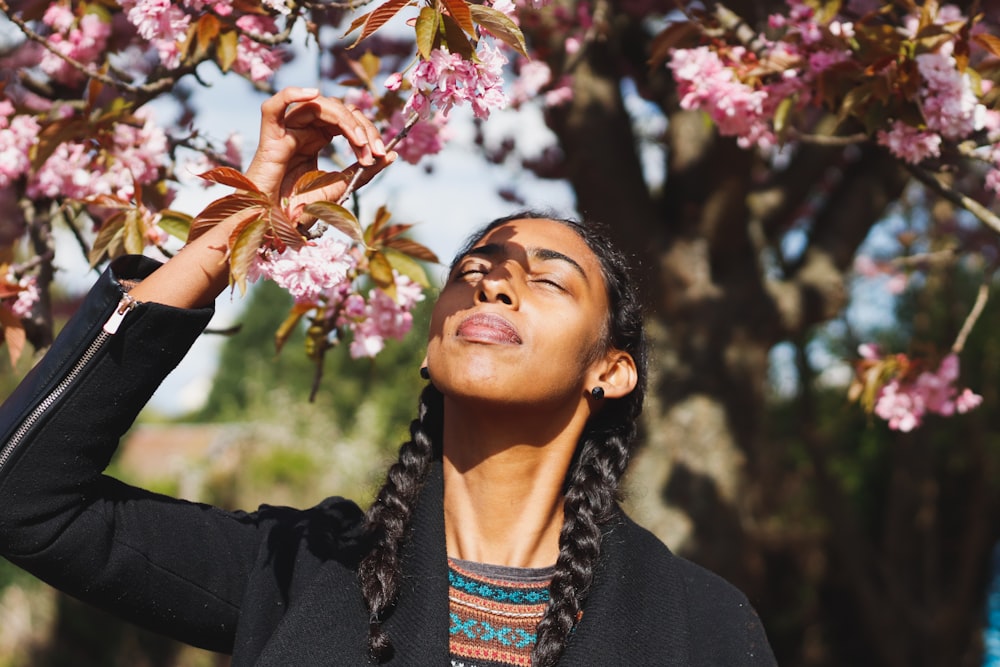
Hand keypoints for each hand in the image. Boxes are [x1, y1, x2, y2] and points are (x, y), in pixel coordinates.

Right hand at [245, 87, 394, 205]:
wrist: (276, 223)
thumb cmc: (303, 208)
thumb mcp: (342, 185)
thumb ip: (365, 170)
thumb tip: (393, 154)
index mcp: (318, 138)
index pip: (348, 120)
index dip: (368, 133)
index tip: (381, 155)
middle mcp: (304, 130)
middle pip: (338, 110)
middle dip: (362, 127)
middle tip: (375, 151)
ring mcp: (287, 130)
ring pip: (317, 105)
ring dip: (345, 119)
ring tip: (359, 142)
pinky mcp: (270, 136)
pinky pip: (276, 105)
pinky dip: (292, 94)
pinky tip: (312, 94)